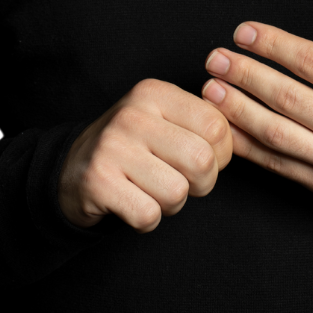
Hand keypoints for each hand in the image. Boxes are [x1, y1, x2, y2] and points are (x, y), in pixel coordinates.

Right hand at [58, 79, 232, 231]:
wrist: (72, 167)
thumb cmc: (133, 145)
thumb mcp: (163, 118)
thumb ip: (199, 122)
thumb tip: (240, 138)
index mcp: (155, 93)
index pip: (216, 126)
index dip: (221, 153)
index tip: (204, 158)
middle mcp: (133, 114)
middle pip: (202, 161)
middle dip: (201, 183)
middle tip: (183, 180)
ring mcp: (113, 147)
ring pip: (177, 193)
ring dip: (172, 203)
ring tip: (153, 188)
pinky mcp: (98, 182)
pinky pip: (148, 215)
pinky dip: (147, 219)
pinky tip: (133, 202)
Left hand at [201, 0, 312, 221]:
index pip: (312, 62)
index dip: (274, 44)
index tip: (245, 32)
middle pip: (286, 96)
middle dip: (246, 74)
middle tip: (215, 57)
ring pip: (275, 132)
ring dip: (238, 109)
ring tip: (210, 88)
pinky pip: (277, 164)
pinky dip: (247, 147)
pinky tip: (224, 128)